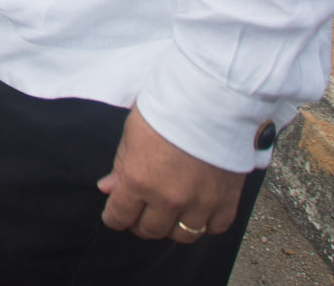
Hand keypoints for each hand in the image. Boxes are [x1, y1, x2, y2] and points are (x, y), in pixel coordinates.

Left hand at [98, 107, 247, 243]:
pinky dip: (205, 223)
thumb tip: (108, 189)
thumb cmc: (167, 109)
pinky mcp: (226, 200)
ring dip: (173, 226)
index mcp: (139, 181)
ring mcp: (199, 203)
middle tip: (141, 211)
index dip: (114, 218)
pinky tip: (199, 210)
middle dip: (140, 222)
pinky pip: (214, 228)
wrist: (210, 98)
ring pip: (182, 235)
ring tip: (170, 212)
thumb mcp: (133, 133)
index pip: (120, 217)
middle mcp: (168, 198)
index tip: (115, 216)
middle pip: (150, 230)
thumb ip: (121, 166)